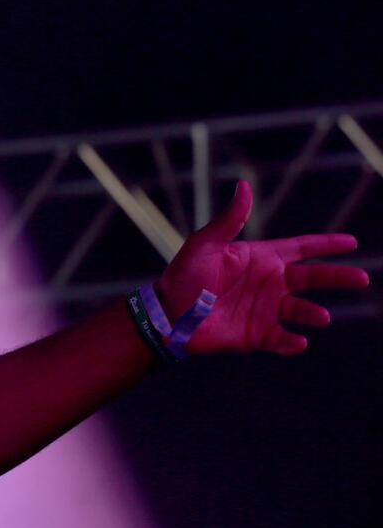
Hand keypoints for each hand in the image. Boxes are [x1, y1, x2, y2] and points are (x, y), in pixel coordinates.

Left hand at [156, 180, 369, 354]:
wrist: (166, 315)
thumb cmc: (183, 277)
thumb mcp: (204, 245)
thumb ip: (229, 219)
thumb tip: (243, 185)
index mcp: (261, 258)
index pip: (302, 248)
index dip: (327, 245)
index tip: (352, 242)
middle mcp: (270, 283)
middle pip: (312, 278)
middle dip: (337, 277)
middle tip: (361, 279)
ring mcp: (265, 309)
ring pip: (300, 311)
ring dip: (312, 314)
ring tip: (320, 317)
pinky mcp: (256, 335)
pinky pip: (281, 339)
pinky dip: (292, 342)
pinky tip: (298, 342)